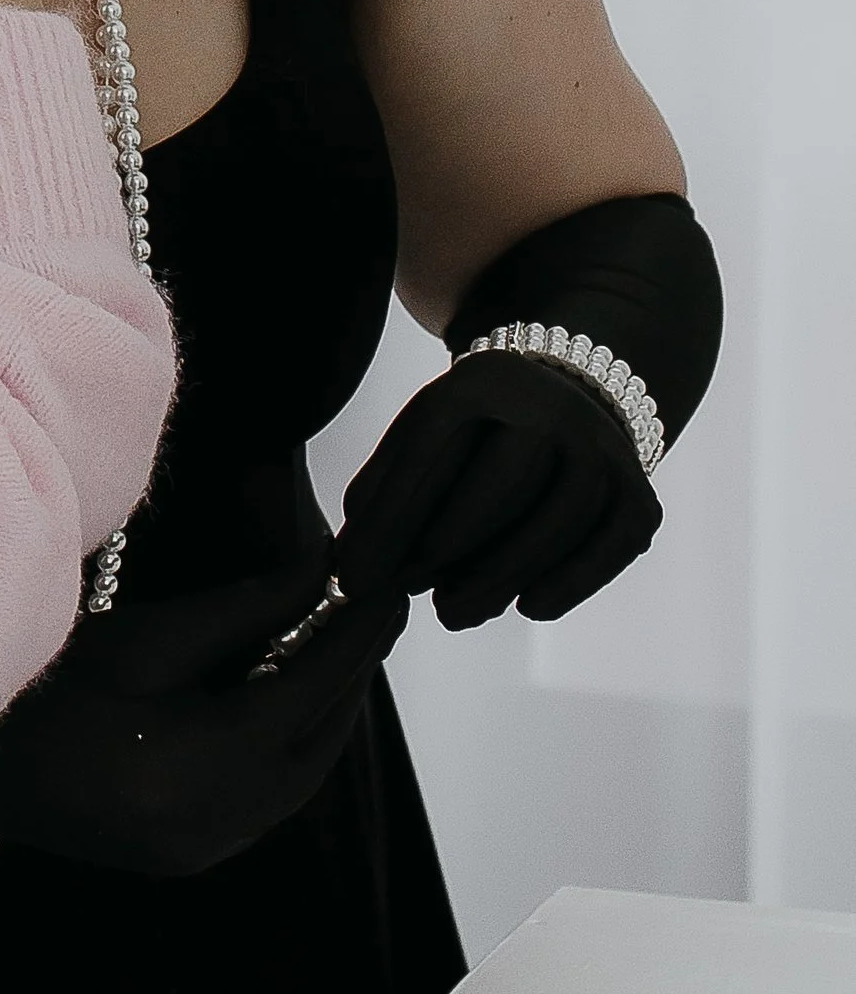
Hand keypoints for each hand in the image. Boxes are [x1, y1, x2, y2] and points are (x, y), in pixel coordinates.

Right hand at [0, 560, 409, 878]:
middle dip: (352, 674)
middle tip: (378, 607)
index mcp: (202, 768)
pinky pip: (274, 800)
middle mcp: (219, 825)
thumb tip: (320, 575)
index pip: (309, 694)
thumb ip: (241, 612)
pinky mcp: (194, 854)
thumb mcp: (143, 637)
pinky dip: (297, 746)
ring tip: (344, 643)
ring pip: (303, 779)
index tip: (388, 586)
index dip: (355, 638)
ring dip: (328, 711)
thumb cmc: (43, 689)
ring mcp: (208, 850)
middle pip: (319, 745)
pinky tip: (293, 697)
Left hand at [335, 350, 661, 627]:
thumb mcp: (429, 429)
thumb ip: (387, 486)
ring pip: (554, 523)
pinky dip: (570, 583)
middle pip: (497, 488)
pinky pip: (609, 545)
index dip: (387, 520)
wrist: (571, 390)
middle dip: (445, 550)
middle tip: (410, 591)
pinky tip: (527, 607)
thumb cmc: (479, 427)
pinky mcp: (639, 490)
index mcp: (480, 382)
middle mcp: (548, 407)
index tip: (356, 574)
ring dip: (499, 578)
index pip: (427, 451)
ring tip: (452, 611)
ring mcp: (600, 447)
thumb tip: (353, 562)